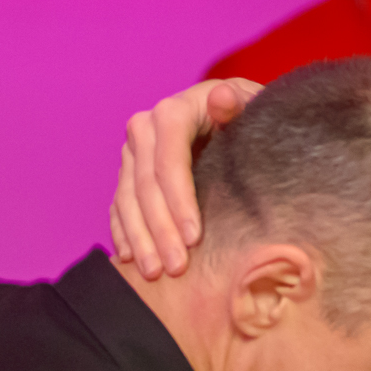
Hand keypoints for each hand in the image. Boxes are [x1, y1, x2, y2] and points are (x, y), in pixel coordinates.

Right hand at [110, 77, 262, 277]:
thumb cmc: (249, 114)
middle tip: (177, 267)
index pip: (169, 162)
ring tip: (154, 272)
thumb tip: (223, 97)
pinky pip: (118, 206)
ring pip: (127, 200)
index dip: (179, 202)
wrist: (234, 113)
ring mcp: (132, 152)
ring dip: (139, 239)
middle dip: (160, 231)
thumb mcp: (251, 106)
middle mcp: (144, 129)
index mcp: (173, 112)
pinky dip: (124, 233)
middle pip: (146, 186)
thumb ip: (238, 104)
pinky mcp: (127, 171)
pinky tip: (131, 259)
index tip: (194, 238)